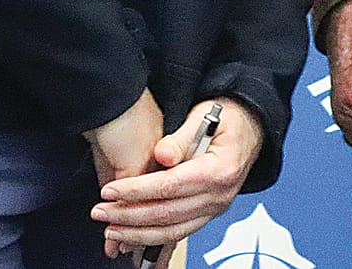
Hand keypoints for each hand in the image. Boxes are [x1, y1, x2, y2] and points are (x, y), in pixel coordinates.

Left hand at [92, 99, 262, 259]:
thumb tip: (162, 155)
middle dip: (129, 215)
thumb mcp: (205, 114)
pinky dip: (154, 237)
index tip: (110, 190)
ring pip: (172, 230)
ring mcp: (216, 207)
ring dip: (137, 233)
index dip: (137, 190)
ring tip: (110, 230)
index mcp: (220, 169)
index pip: (170, 186)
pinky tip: (133, 236)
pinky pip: (179, 232)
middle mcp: (221, 194)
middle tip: (101, 212)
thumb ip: (182, 136)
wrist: (251, 127)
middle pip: (168, 213)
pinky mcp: (209, 213)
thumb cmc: (227, 117)